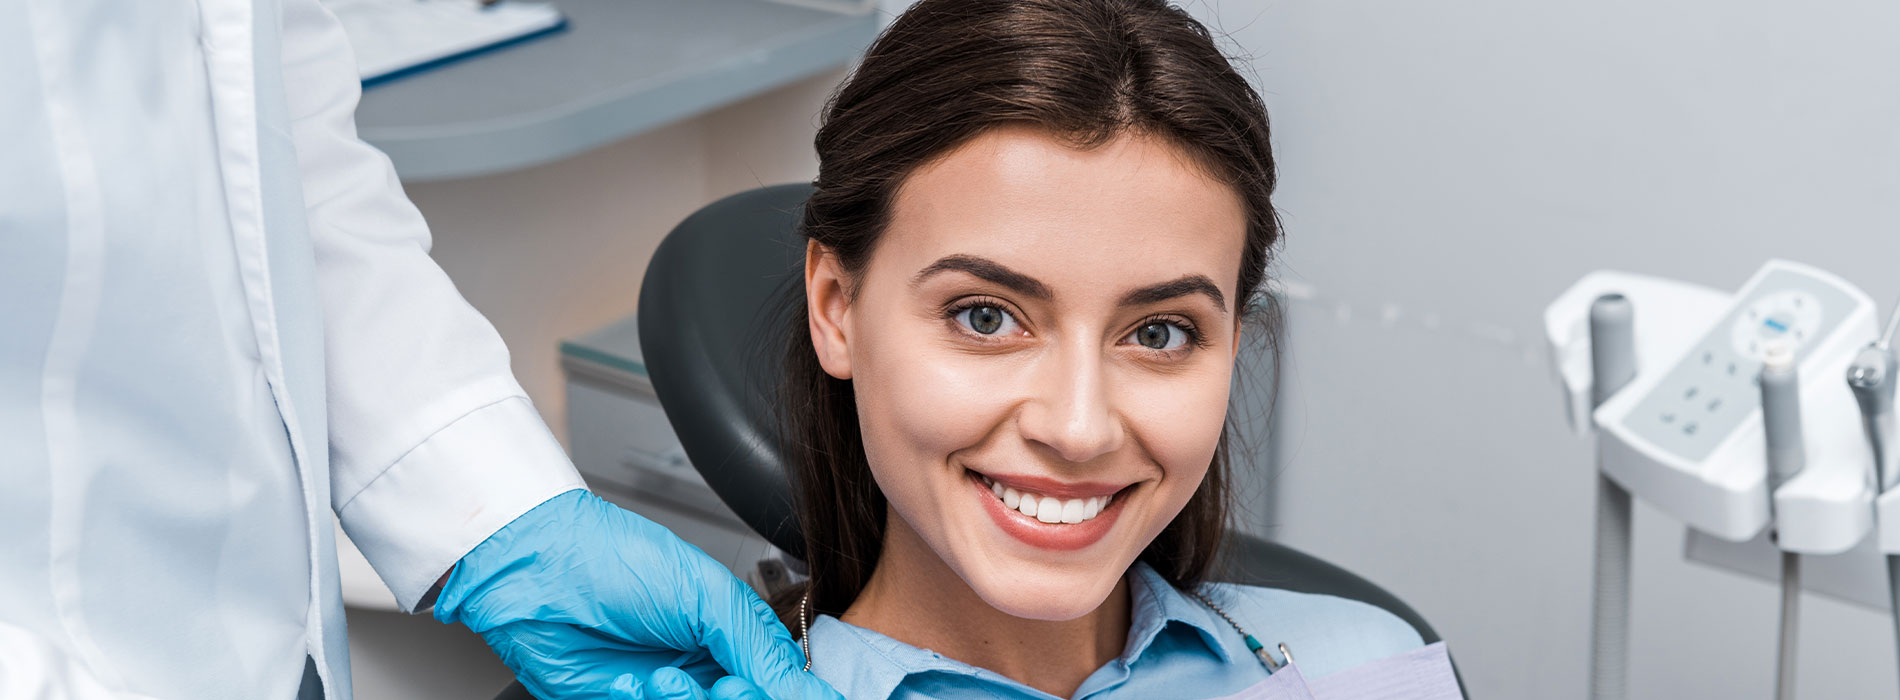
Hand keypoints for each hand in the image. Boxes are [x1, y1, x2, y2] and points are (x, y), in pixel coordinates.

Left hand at [434, 489, 838, 699]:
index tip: (772, 691)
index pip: (785, 681)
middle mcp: (707, 666)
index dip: (788, 692)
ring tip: (666, 681)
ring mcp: (669, 691)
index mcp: (737, 632)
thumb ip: (761, 650)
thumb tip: (812, 692)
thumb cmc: (618, 561)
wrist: (538, 571)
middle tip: (725, 689)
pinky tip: (635, 684)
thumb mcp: (708, 597)